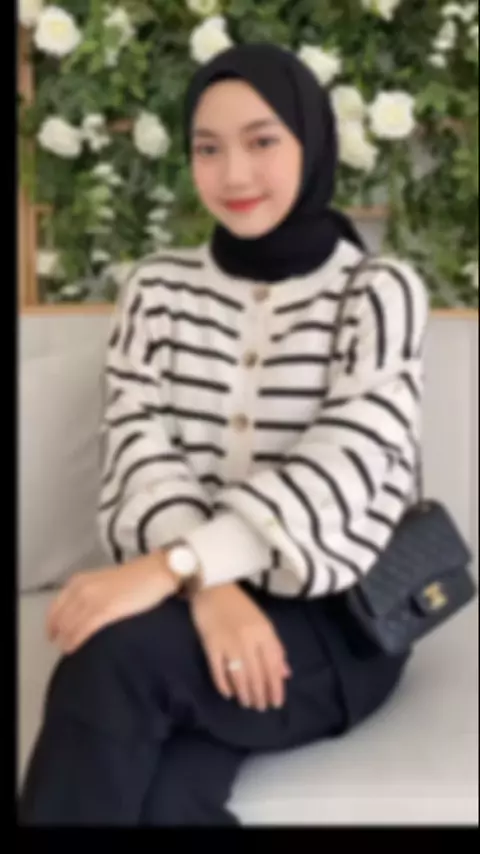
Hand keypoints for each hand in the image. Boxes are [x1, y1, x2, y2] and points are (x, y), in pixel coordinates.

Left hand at [46, 553, 179, 654]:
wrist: (156, 572)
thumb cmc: (135, 577)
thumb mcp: (104, 581)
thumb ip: (90, 593)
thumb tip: (80, 613)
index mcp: (80, 581)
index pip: (56, 606)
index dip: (51, 623)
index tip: (52, 634)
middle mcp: (82, 589)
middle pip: (60, 618)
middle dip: (57, 633)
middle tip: (59, 645)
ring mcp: (92, 600)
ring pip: (69, 626)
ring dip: (65, 640)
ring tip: (67, 649)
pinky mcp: (105, 610)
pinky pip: (82, 630)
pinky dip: (75, 641)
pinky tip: (73, 648)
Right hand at [190, 584, 290, 711]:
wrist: (213, 585)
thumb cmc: (239, 605)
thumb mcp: (263, 622)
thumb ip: (274, 647)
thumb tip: (285, 674)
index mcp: (264, 632)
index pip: (273, 666)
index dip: (276, 687)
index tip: (276, 703)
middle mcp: (249, 639)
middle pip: (257, 674)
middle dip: (260, 694)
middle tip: (260, 707)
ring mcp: (229, 643)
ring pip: (240, 675)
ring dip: (245, 693)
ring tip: (247, 704)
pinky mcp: (210, 644)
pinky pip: (218, 670)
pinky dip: (223, 684)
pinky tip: (228, 694)